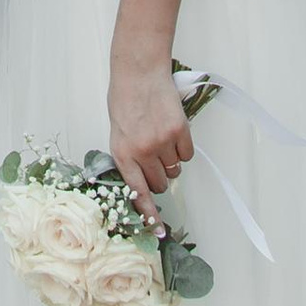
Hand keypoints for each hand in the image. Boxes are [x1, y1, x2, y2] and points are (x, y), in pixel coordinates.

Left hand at [106, 53, 191, 222]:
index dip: (149, 215)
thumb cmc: (125, 101)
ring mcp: (162, 142)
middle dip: (159, 175)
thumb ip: (129, 159)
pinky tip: (172, 130)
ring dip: (171, 160)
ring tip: (160, 137)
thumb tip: (144, 183)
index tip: (158, 232)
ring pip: (175, 171)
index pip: (137, 193)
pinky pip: (187, 155)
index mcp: (122, 154)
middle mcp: (142, 151)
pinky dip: (182, 147)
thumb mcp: (118, 133)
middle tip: (154, 155)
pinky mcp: (180, 131)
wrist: (139, 72)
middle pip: (161, 184)